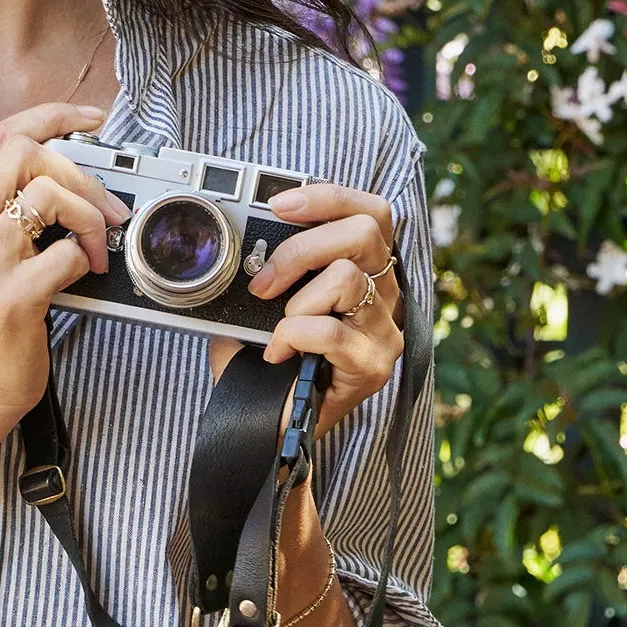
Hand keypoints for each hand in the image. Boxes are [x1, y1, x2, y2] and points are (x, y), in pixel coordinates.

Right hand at [0, 101, 128, 447]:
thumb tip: (63, 171)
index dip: (48, 117)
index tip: (88, 122)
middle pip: (24, 153)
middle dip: (77, 171)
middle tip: (99, 205)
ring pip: (48, 194)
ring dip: (89, 216)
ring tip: (94, 246)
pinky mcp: (10, 298)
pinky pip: (66, 254)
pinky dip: (85, 260)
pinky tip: (81, 275)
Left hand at [208, 180, 402, 429]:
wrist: (268, 429)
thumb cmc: (270, 363)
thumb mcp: (264, 305)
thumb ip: (266, 270)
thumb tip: (242, 240)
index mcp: (366, 271)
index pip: (371, 212)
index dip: (329, 197)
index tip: (279, 205)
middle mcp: (385, 296)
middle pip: (364, 233)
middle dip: (302, 247)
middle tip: (264, 281)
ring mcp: (383, 332)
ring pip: (348, 277)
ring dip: (298, 298)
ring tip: (279, 327)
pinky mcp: (373, 367)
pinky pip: (331, 331)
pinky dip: (293, 336)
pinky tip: (280, 355)